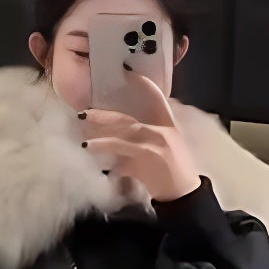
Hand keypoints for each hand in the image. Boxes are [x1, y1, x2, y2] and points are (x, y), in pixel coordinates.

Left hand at [80, 73, 200, 203]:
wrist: (184, 195)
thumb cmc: (172, 175)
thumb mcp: (161, 152)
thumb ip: (141, 144)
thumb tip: (116, 146)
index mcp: (168, 125)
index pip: (156, 97)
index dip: (142, 83)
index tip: (126, 73)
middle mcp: (162, 130)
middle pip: (128, 118)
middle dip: (104, 115)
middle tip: (84, 113)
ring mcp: (155, 142)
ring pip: (122, 132)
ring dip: (100, 134)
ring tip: (84, 140)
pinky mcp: (148, 156)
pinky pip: (121, 150)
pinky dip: (106, 149)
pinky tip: (92, 150)